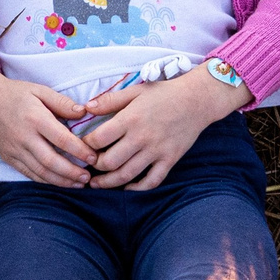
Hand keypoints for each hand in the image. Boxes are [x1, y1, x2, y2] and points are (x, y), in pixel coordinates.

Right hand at [0, 60, 94, 186]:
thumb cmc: (16, 93)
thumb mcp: (40, 90)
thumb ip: (62, 102)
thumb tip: (83, 112)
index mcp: (35, 118)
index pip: (62, 140)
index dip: (80, 151)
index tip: (94, 158)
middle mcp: (24, 137)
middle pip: (51, 161)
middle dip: (72, 172)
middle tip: (88, 177)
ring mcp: (14, 149)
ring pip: (40, 172)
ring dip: (61, 181)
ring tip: (78, 183)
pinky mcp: (8, 157)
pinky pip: (29, 173)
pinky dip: (45, 180)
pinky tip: (59, 182)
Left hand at [80, 66, 250, 189]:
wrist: (197, 100)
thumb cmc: (164, 93)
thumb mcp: (135, 90)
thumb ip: (110, 100)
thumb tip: (85, 108)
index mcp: (130, 118)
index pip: (98, 139)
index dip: (85, 146)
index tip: (82, 147)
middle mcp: (142, 137)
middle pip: (109, 162)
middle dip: (95, 168)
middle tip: (88, 167)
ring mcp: (156, 151)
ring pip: (127, 175)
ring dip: (108, 183)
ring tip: (97, 184)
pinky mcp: (169, 159)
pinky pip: (152, 181)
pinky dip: (137, 189)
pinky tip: (126, 188)